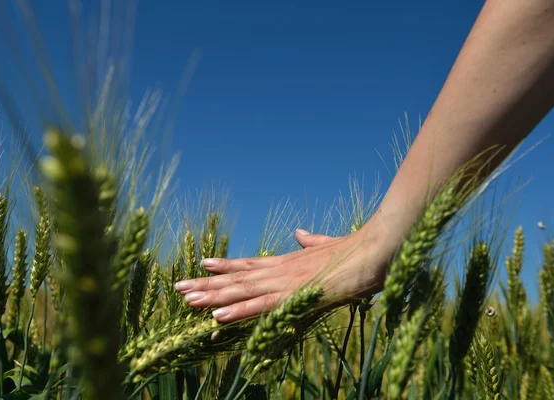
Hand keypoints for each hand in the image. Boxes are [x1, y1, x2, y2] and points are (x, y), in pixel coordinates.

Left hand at [174, 222, 391, 322]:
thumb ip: (312, 241)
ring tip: (186, 299)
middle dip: (206, 284)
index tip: (203, 266)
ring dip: (212, 297)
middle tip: (178, 287)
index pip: (249, 265)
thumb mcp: (328, 246)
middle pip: (236, 278)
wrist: (374, 250)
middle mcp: (279, 270)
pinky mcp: (295, 295)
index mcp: (287, 262)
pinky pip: (261, 306)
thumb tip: (300, 232)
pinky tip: (218, 317)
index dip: (225, 267)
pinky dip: (238, 311)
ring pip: (241, 291)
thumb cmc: (355, 251)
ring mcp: (285, 282)